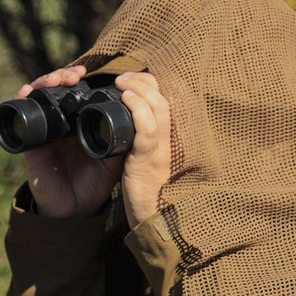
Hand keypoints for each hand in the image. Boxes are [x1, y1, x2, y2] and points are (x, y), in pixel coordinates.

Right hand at [14, 65, 123, 218]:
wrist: (76, 208)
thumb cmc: (95, 182)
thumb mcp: (115, 158)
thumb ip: (124, 139)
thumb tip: (139, 115)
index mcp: (82, 122)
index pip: (79, 92)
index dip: (81, 79)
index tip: (89, 75)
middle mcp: (63, 123)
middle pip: (58, 89)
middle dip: (64, 75)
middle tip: (74, 76)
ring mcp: (46, 130)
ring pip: (40, 96)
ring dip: (45, 82)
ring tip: (57, 80)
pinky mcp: (32, 142)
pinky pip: (20, 118)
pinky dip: (20, 100)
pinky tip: (26, 93)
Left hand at [114, 72, 171, 229]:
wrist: (156, 218)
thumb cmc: (153, 190)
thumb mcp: (154, 159)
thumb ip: (150, 140)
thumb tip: (137, 123)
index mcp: (173, 138)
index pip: (170, 100)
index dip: (155, 85)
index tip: (138, 80)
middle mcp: (172, 139)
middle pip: (167, 98)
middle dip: (145, 82)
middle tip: (126, 77)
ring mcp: (163, 148)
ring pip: (159, 107)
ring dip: (140, 89)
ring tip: (123, 82)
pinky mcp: (150, 159)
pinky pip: (148, 129)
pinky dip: (138, 110)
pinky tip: (126, 99)